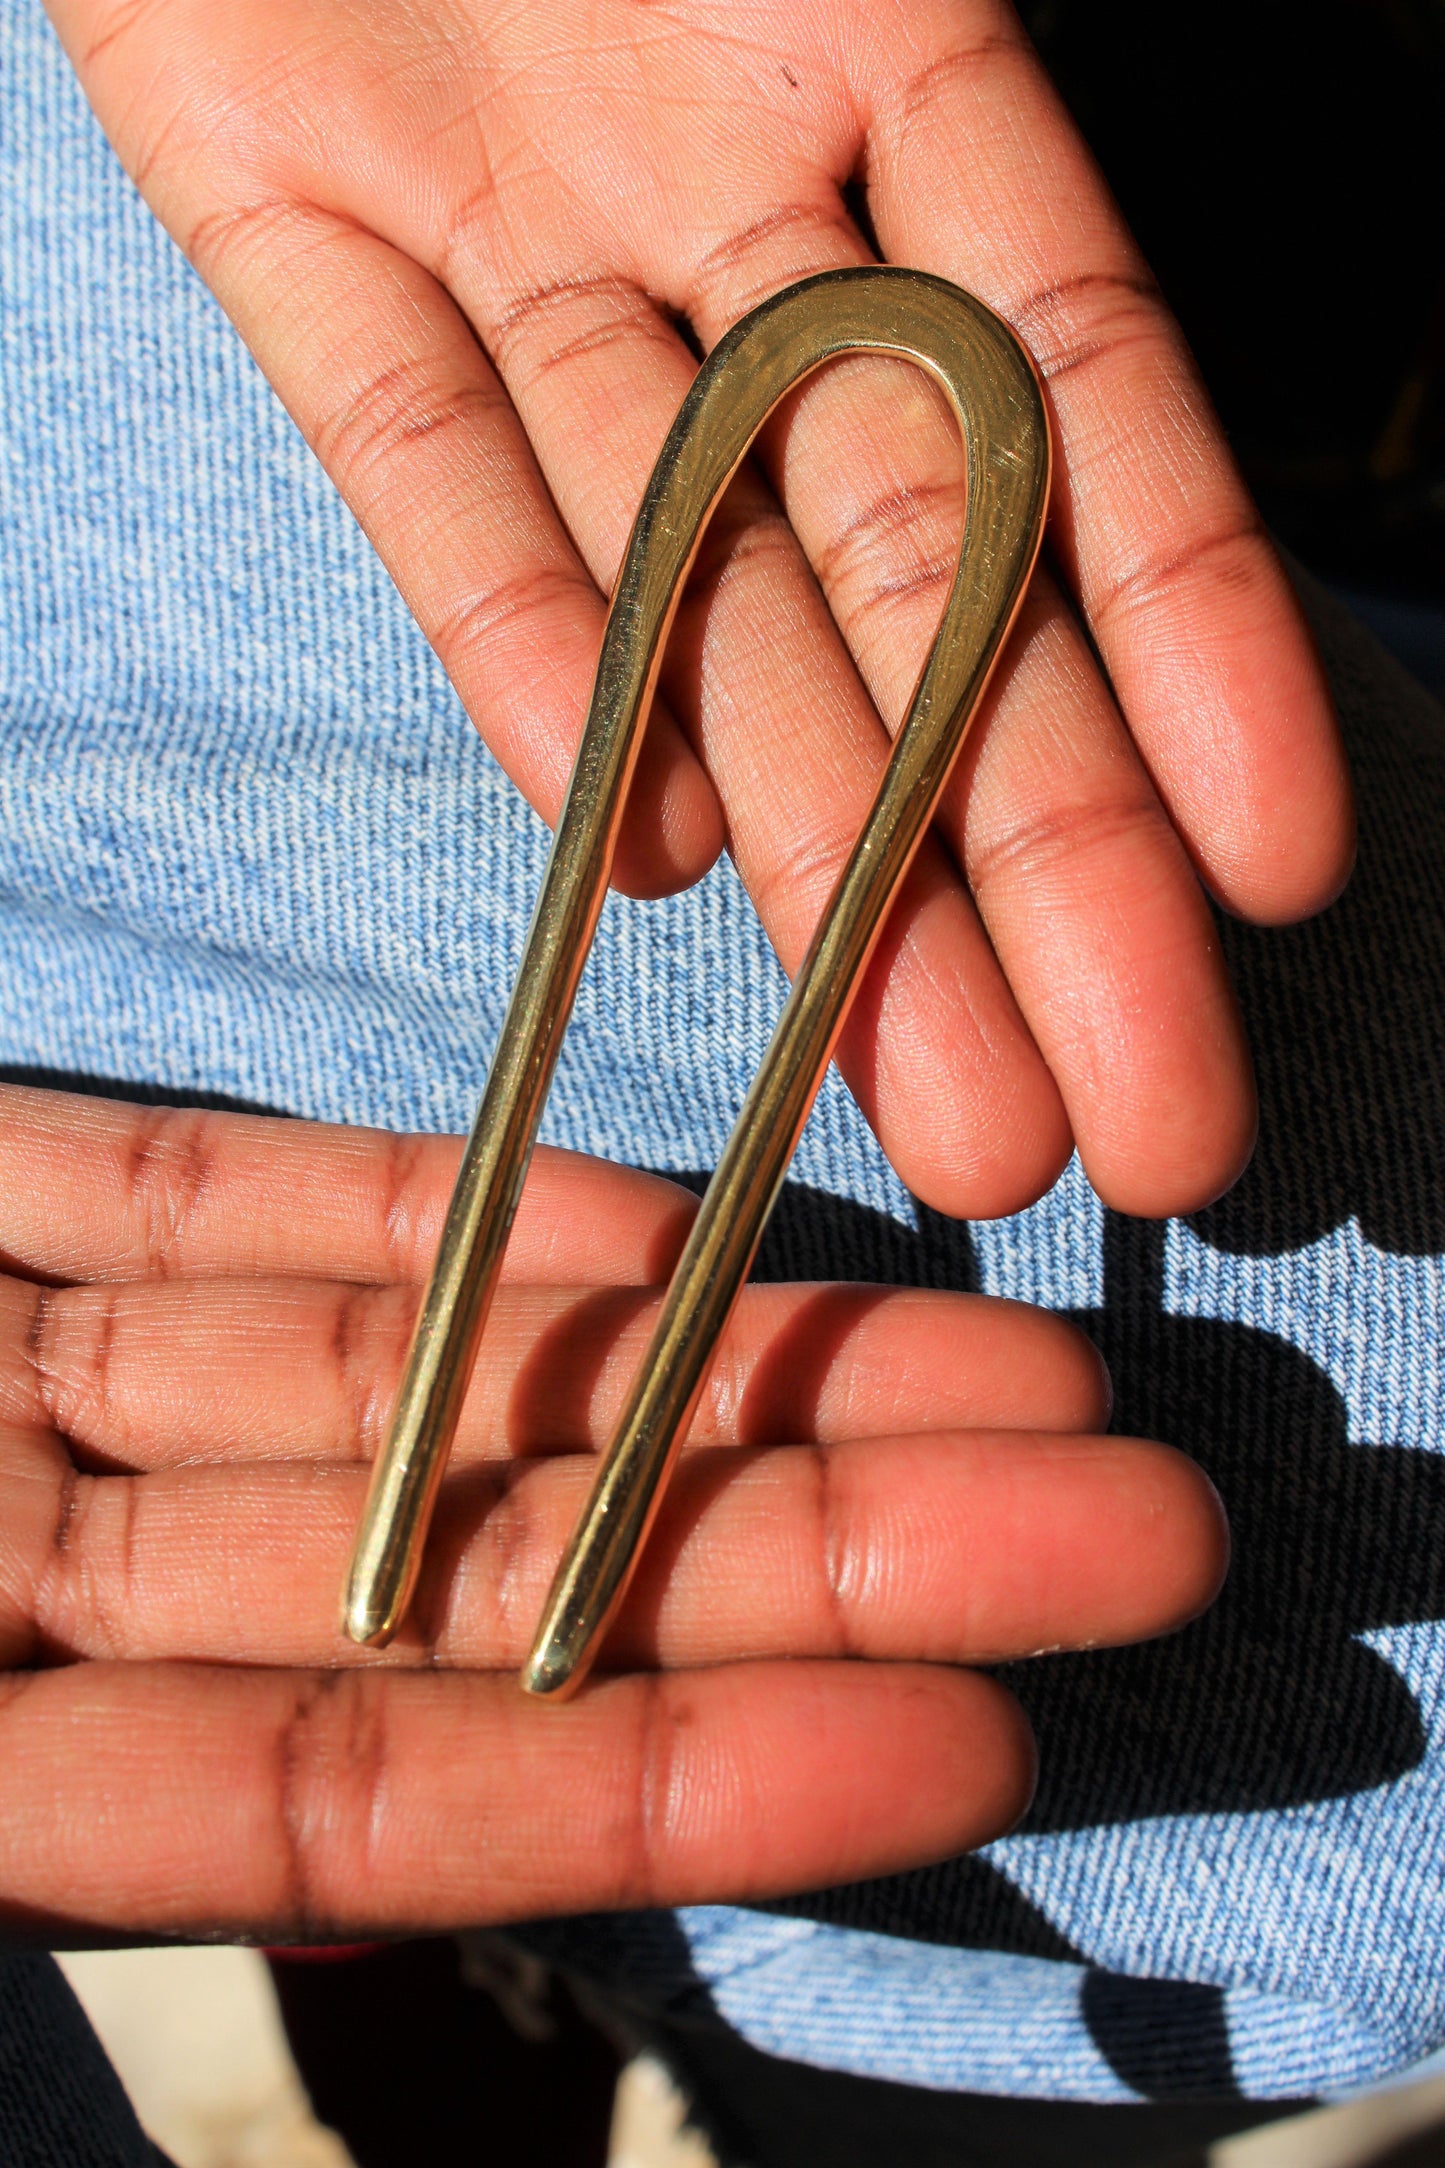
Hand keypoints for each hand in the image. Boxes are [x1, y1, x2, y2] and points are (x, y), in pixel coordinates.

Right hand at [0, 1086, 1221, 1937]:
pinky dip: (454, 1217)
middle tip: (1113, 1519)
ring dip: (702, 1362)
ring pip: (415, 1376)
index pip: (365, 1802)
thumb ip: (54, 1810)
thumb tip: (337, 1872)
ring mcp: (30, 1388)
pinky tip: (679, 1221)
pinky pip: (240, 1210)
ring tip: (1001, 1374)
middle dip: (801, 1546)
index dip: (664, 1778)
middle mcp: (39, 1590)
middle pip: (466, 1569)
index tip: (968, 1740)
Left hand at [48, 0, 1351, 1223]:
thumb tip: (1075, 377)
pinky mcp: (295, 226)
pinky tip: (652, 874)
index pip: (1083, 410)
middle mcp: (734, 190)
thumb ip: (976, 85)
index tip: (1284, 872)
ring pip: (709, 589)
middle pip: (916, 581)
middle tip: (1141, 1124)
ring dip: (826, 857)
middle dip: (1034, 866)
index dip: (1191, 649)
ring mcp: (522, 222)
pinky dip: (529, 654)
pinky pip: (421, 474)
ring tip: (940, 1105)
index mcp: (900, 57)